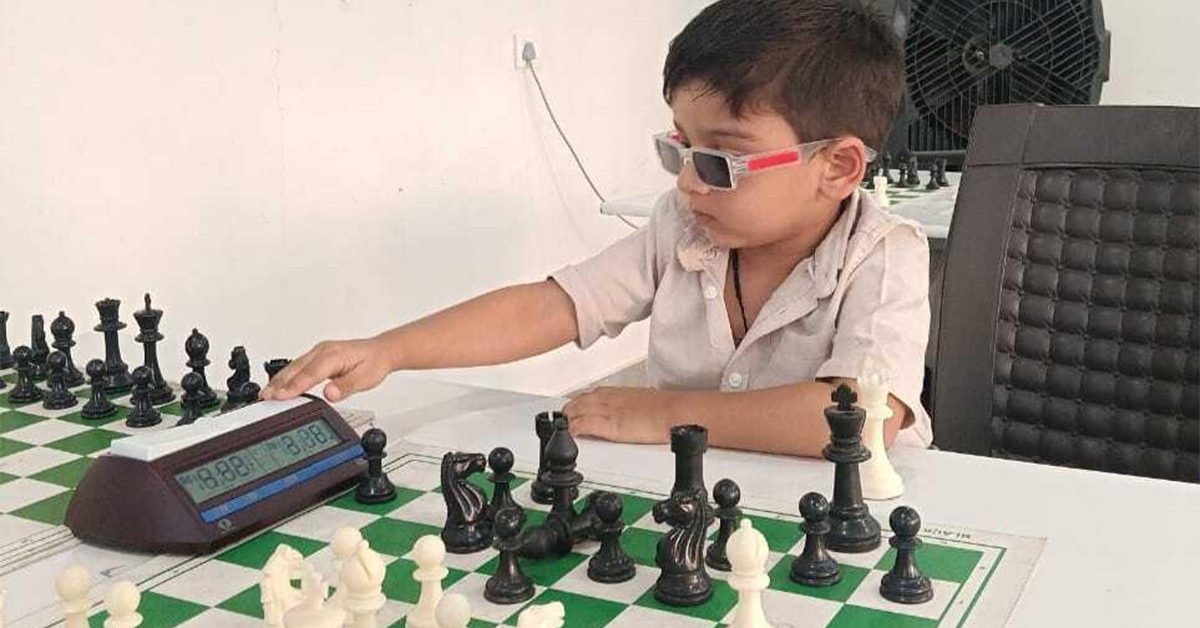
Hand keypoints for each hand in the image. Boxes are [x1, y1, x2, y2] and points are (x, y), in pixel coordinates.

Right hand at [260, 337, 392, 402]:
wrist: (381, 351)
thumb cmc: (374, 363)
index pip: (310, 373)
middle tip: (264, 397)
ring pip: (294, 367)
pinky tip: (279, 385)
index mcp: (333, 355)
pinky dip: (287, 377)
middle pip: (296, 369)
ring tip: (266, 394)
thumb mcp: (366, 378)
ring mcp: (318, 352)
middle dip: (279, 384)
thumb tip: (330, 393)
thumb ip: (346, 386)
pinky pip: (298, 366)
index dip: (294, 386)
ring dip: (280, 380)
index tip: (280, 396)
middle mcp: (323, 351)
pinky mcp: (317, 356)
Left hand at [563, 387, 676, 443]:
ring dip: (567, 419)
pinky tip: (571, 434)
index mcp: (617, 393)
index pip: (589, 395)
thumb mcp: (643, 401)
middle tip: (562, 422)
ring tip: (562, 429)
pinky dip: (574, 429)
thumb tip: (632, 414)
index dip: (577, 404)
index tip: (573, 412)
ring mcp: (608, 411)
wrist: (675, 412)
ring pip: (576, 411)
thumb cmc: (665, 408)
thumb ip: (631, 407)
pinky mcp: (611, 426)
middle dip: (567, 412)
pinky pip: (584, 425)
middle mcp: (609, 399)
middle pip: (578, 402)